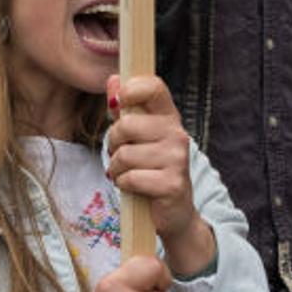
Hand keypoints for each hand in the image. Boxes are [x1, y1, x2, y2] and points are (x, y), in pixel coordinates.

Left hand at [105, 74, 214, 275]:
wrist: (174, 211)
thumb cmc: (150, 167)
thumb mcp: (137, 136)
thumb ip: (124, 108)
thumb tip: (113, 79)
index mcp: (169, 117)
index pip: (155, 87)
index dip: (132, 89)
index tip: (118, 102)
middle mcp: (177, 134)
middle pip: (127, 125)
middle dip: (113, 142)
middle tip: (121, 153)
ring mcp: (177, 159)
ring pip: (125, 154)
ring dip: (117, 167)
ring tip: (127, 172)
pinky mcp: (172, 184)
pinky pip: (131, 177)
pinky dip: (123, 183)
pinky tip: (133, 186)